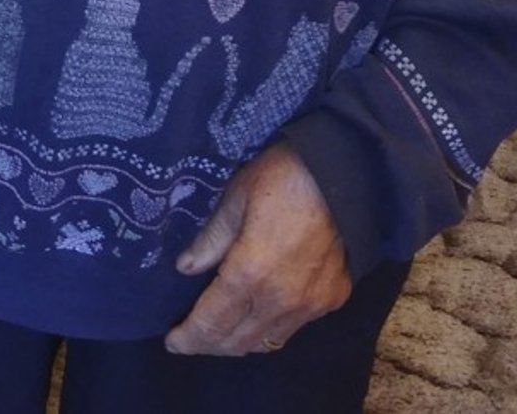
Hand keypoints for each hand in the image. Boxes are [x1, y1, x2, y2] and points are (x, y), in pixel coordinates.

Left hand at [165, 143, 350, 356]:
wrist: (344, 172)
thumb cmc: (283, 178)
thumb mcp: (236, 198)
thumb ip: (211, 239)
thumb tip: (185, 268)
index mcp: (250, 274)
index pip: (211, 324)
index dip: (188, 338)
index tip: (172, 342)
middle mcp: (280, 300)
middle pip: (237, 342)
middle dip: (209, 344)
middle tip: (191, 337)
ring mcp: (310, 304)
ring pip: (267, 341)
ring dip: (240, 342)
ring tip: (221, 330)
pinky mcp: (333, 299)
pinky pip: (294, 327)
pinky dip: (271, 327)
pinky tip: (260, 311)